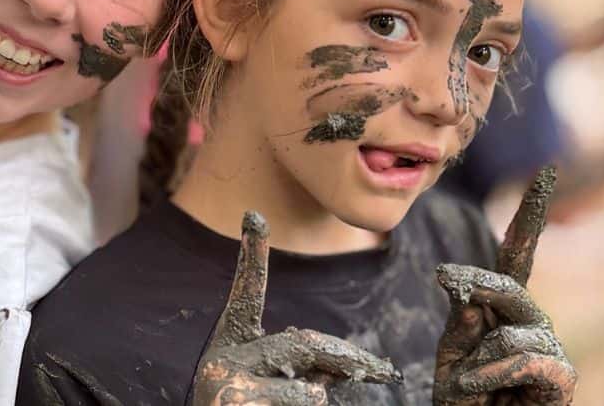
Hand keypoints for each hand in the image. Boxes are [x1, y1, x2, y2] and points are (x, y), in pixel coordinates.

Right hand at [192, 212, 400, 405]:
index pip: (243, 296)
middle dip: (346, 358)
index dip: (251, 258)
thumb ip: (299, 365)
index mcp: (226, 347)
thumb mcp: (266, 386)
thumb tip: (343, 367)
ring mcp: (229, 392)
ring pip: (312, 392)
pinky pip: (307, 405)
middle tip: (383, 371)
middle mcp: (220, 363)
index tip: (254, 217)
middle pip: (304, 345)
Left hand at [433, 166, 576, 404]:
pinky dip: (491, 374)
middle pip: (509, 285)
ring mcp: (548, 346)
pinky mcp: (560, 376)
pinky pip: (522, 359)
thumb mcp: (450, 353)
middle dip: (480, 288)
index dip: (531, 215)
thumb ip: (460, 322)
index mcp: (501, 304)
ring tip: (470, 384)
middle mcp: (530, 317)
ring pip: (510, 332)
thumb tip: (469, 292)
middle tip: (449, 285)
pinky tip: (481, 389)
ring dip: (476, 361)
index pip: (517, 252)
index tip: (547, 172)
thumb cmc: (463, 394)